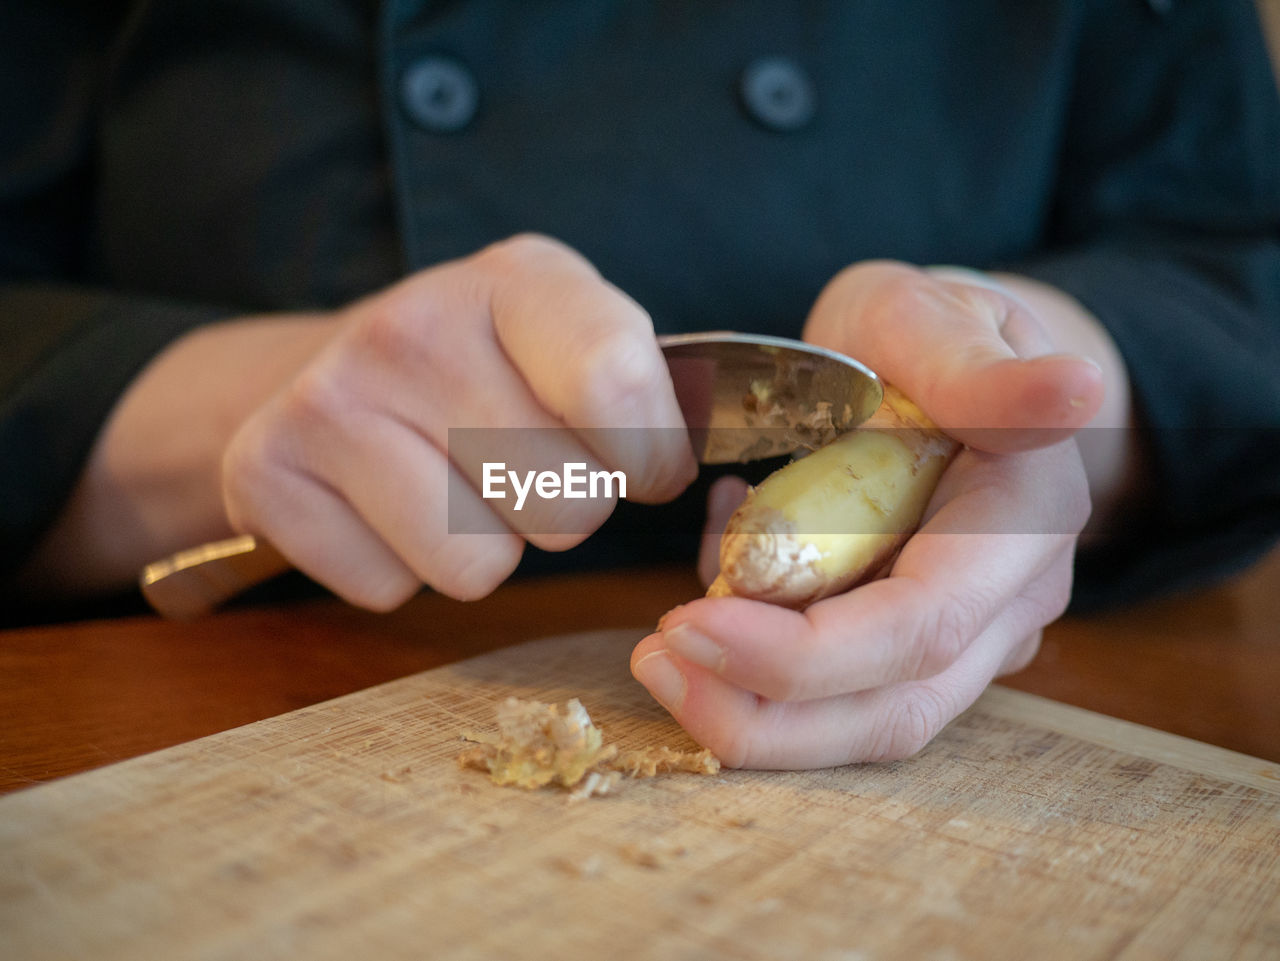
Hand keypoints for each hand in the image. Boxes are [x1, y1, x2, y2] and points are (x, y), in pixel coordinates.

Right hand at [223, 234, 696, 608]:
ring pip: (479, 566)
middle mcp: (413, 324)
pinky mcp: (265, 472)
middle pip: (565, 506)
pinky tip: (390, 507)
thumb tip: (698, 479)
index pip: (617, 385)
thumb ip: (646, 391)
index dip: (649, 458)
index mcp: (520, 280)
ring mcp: (328, 398)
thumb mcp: (577, 336)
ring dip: (488, 546)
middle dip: (566, 510)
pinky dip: (404, 568)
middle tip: (525, 467)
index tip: (641, 464)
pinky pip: (393, 590)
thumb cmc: (490, 368)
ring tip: (457, 484)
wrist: (334, 370)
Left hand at [631, 261, 1107, 768]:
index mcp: (1025, 519)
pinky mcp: (913, 647)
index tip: (690, 626)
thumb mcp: (932, 321)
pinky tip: (715, 582)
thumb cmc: (926, 331)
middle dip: (764, 711)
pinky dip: (758, 664)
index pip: (921, 626)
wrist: (939, 362)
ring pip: (864, 721)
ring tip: (662, 653)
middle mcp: (1010, 601)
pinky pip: (835, 690)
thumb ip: (984, 371)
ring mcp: (968, 635)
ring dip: (752, 710)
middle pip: (894, 707)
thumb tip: (1076, 389)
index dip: (805, 652)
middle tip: (655, 662)